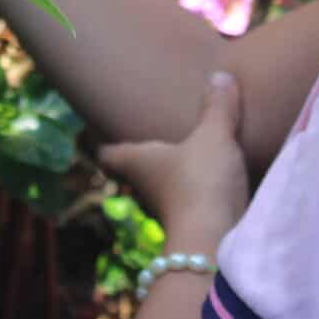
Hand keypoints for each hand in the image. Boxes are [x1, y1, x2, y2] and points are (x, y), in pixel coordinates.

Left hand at [99, 72, 250, 250]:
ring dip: (169, 176)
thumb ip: (217, 107)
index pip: (108, 154)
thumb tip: (219, 76)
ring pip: (161, 188)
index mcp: (137, 162)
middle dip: (141, 157)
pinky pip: (187, 203)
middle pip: (133, 171)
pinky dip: (193, 193)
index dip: (102, 143)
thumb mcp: (213, 136)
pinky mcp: (191, 225)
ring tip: (184, 155)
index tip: (98, 132)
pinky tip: (211, 182)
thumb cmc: (200, 181)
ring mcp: (166, 210)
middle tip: (150, 135)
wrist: (216, 242)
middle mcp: (145, 187)